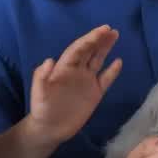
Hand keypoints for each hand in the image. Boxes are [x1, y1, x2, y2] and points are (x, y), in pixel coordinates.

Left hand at [25, 25, 122, 145]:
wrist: (50, 129)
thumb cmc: (42, 108)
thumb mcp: (38, 93)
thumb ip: (41, 76)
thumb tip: (49, 60)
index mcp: (64, 68)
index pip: (79, 49)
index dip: (90, 39)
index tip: (102, 30)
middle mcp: (76, 71)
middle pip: (89, 51)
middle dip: (99, 39)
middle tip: (111, 29)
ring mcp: (86, 82)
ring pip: (98, 60)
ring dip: (105, 48)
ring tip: (115, 35)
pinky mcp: (94, 94)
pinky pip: (105, 79)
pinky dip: (112, 71)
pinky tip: (119, 61)